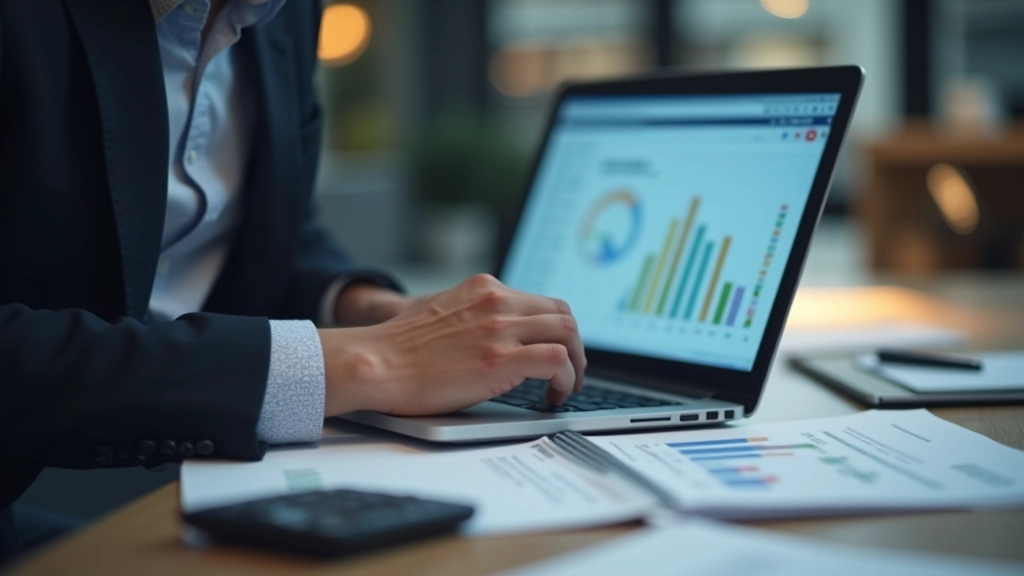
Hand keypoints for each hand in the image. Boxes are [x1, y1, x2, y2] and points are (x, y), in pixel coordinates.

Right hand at [319, 274, 585, 416]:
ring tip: (567, 386)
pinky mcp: (501, 358)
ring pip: (568, 333)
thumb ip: (475, 317)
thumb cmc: (399, 350)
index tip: (558, 351)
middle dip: (575, 346)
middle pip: (563, 314)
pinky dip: (566, 378)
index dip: (557, 330)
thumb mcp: (443, 312)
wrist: (375, 362)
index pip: (542, 302)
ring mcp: (500, 328)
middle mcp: (497, 301)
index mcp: (484, 289)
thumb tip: (497, 337)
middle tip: (570, 371)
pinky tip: (554, 394)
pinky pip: (557, 360)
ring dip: (576, 363)